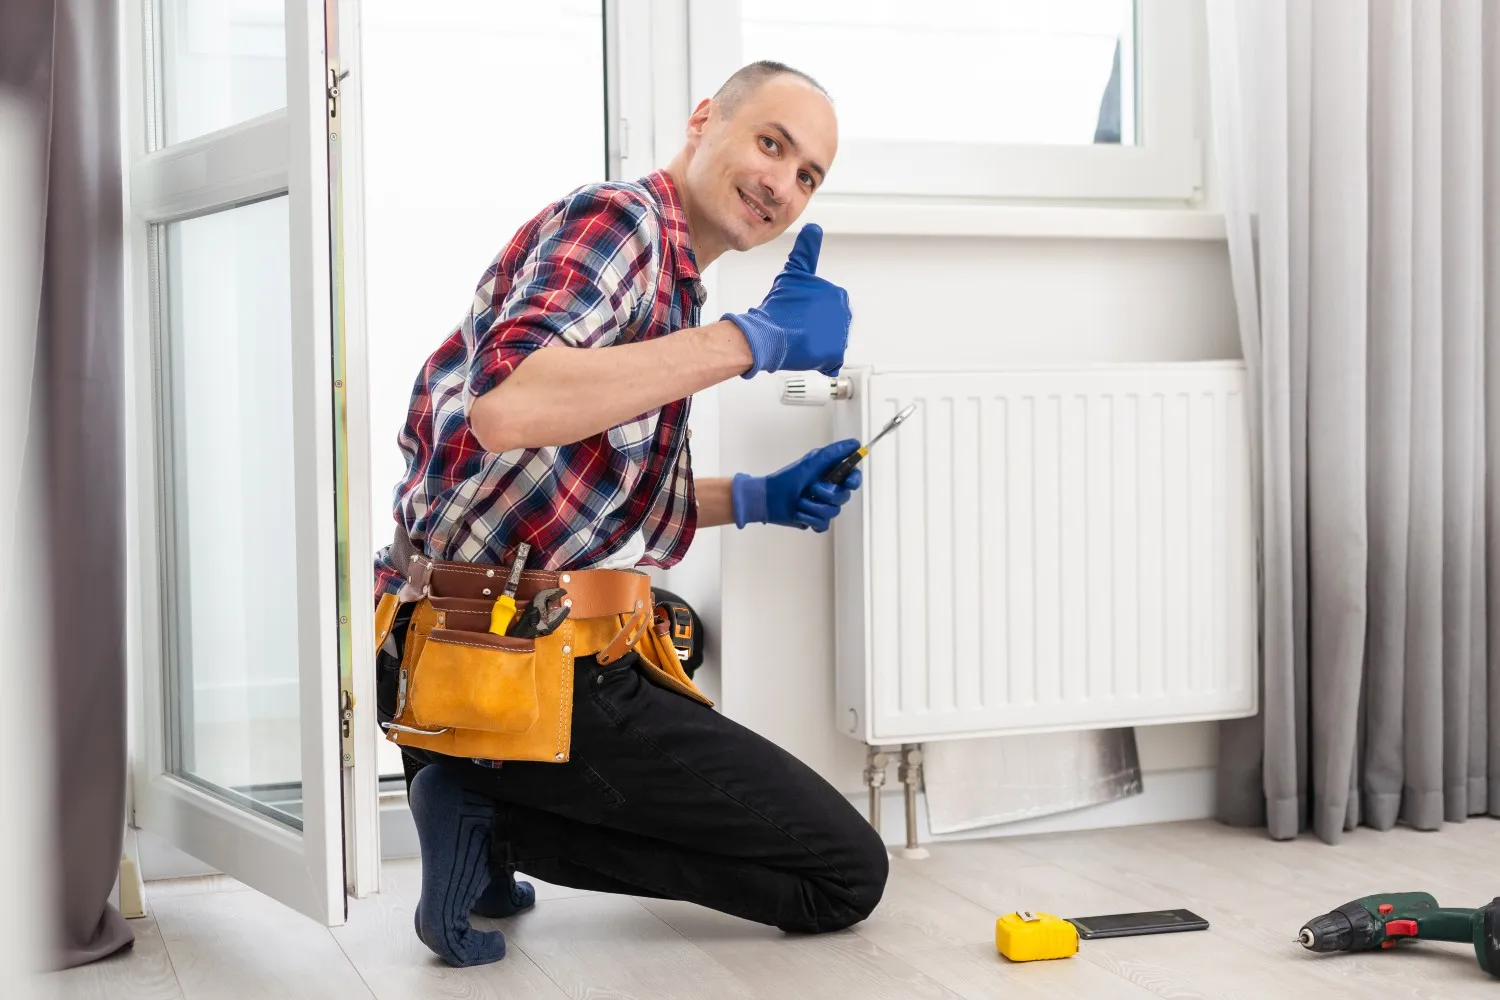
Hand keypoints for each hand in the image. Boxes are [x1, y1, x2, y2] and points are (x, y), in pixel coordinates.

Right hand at [722, 224, 850, 378]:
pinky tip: (806, 353)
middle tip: (796, 327)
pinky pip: (830, 362)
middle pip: (829, 325)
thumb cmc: (778, 305)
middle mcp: (843, 314)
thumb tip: (814, 228)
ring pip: (828, 342)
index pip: (826, 307)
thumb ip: (806, 250)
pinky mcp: (834, 354)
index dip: (809, 312)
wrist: (768, 333)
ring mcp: (840, 335)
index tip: (798, 314)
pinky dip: (819, 361)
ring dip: (814, 343)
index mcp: (838, 294)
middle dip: (813, 328)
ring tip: (799, 339)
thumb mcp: (793, 273)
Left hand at [731, 439, 863, 531]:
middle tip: (812, 488)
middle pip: (844, 497)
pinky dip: (809, 519)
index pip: (852, 477)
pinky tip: (799, 513)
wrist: (767, 498)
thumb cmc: (787, 478)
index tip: (848, 482)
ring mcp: (822, 506)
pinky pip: (823, 524)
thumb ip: (834, 452)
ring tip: (799, 502)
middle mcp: (828, 490)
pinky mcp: (814, 520)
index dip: (854, 480)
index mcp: (830, 475)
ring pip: (833, 512)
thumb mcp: (811, 462)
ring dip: (813, 506)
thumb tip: (855, 443)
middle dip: (827, 494)